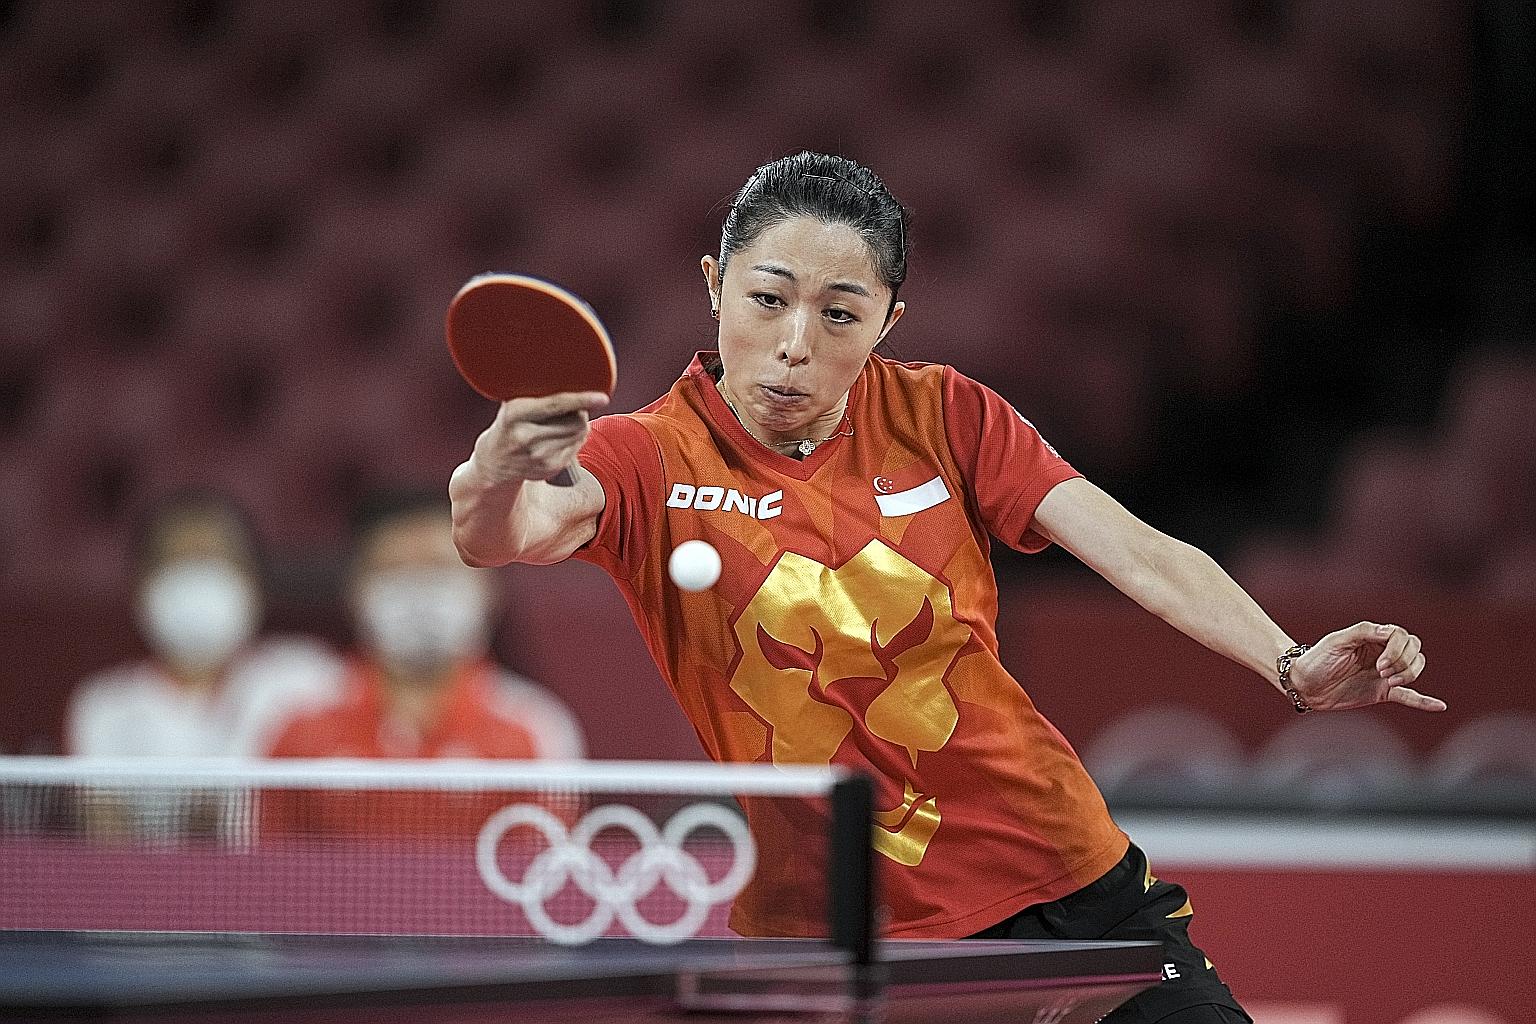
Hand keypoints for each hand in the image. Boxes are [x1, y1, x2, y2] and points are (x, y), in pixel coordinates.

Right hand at [471, 391, 608, 485]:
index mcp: (514, 414)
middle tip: (572, 407)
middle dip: (580, 411)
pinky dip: (575, 438)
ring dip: (579, 424)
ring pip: (579, 434)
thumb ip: (535, 393)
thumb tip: (570, 377)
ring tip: (564, 420)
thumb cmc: (508, 424)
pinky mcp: (549, 469)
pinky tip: (560, 436)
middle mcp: (526, 437)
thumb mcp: (512, 405)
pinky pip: (577, 447)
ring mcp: (539, 457)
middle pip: (575, 421)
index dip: (581, 399)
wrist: (492, 464)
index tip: (602, 397)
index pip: (556, 404)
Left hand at [1289, 622, 1442, 712]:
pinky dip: (1424, 701)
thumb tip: (1390, 631)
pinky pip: (1409, 697)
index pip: (1402, 637)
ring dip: (1409, 675)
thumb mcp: (1337, 641)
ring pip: (1414, 670)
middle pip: (1414, 651)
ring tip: (1389, 682)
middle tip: (1383, 672)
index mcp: (1373, 638)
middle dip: (1405, 662)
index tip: (1381, 663)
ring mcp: (1384, 673)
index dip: (1398, 650)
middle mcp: (1383, 654)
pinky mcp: (1382, 692)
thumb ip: (1363, 632)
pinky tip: (1439, 706)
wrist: (1304, 684)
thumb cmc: (1317, 658)